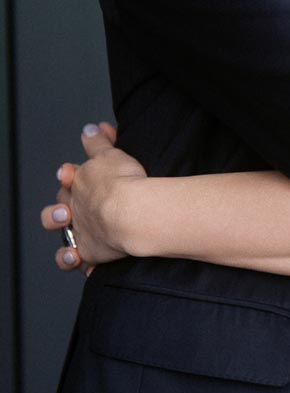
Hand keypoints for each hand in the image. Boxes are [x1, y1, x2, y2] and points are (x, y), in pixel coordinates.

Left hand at [40, 123, 147, 271]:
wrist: (129, 212)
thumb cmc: (123, 182)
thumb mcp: (110, 153)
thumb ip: (98, 141)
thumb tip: (90, 128)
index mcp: (79, 185)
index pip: (67, 178)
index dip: (69, 175)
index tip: (72, 173)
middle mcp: (76, 210)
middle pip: (57, 210)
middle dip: (60, 209)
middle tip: (70, 208)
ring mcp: (81, 233)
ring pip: (62, 241)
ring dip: (64, 241)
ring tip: (74, 241)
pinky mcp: (90, 253)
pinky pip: (80, 262)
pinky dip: (82, 263)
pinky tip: (87, 264)